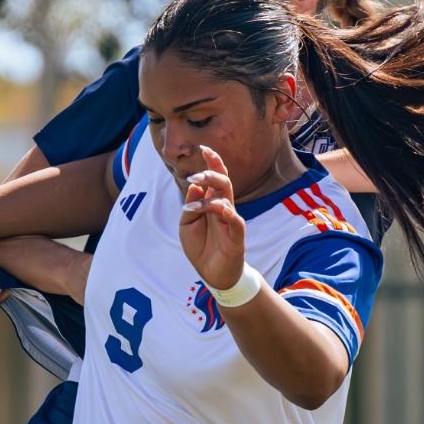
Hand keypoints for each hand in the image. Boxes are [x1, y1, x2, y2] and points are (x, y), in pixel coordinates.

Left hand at [179, 147, 245, 290]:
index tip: (203, 148)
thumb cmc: (200, 248)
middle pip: (224, 183)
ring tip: (191, 206)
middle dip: (211, 174)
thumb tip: (194, 187)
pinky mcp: (236, 237)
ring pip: (227, 199)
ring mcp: (231, 221)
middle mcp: (224, 208)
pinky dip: (229, 213)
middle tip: (194, 176)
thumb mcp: (187, 225)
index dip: (212, 162)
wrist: (211, 274)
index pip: (215, 177)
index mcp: (212, 202)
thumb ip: (190, 205)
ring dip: (208, 199)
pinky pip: (236, 221)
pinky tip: (221, 209)